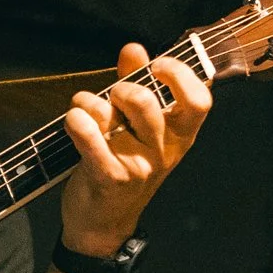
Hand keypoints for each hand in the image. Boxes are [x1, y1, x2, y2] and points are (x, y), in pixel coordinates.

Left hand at [59, 42, 212, 253]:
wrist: (101, 224)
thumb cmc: (121, 166)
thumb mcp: (134, 127)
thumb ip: (135, 85)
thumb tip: (134, 49)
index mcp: (179, 136)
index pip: (199, 101)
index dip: (181, 75)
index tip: (158, 65)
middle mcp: (164, 151)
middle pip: (149, 104)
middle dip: (122, 88)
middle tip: (112, 95)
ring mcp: (139, 166)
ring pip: (115, 118)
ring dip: (91, 103)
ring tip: (83, 107)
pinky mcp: (110, 178)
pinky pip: (91, 141)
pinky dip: (77, 122)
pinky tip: (73, 119)